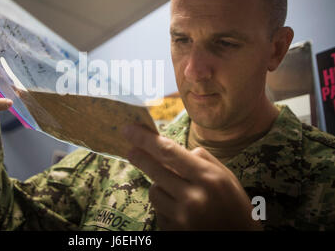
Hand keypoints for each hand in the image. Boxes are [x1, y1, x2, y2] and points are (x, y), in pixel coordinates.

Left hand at [123, 125, 261, 230]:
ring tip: (177, 191)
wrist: (240, 244)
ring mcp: (181, 217)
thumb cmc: (237, 210)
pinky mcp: (173, 231)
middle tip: (131, 149)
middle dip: (139, 156)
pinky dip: (165, 206)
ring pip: (153, 191)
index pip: (169, 152)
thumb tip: (179, 150)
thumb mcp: (228, 179)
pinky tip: (180, 210)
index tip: (130, 129)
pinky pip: (158, 211)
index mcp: (209, 178)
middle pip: (154, 170)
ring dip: (159, 186)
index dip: (145, 139)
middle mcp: (193, 197)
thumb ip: (204, 161)